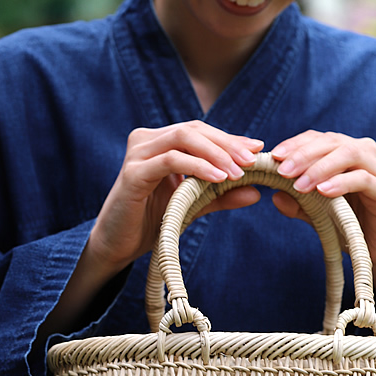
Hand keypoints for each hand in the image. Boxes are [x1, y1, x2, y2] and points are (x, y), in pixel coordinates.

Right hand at [37, 122, 262, 341]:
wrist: (118, 245)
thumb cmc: (152, 222)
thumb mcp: (193, 206)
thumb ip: (220, 197)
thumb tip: (255, 193)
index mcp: (159, 142)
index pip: (200, 131)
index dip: (229, 138)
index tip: (257, 148)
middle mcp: (146, 140)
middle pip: (194, 129)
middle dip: (226, 144)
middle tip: (251, 160)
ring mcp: (138, 154)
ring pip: (183, 138)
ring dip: (215, 154)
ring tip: (238, 172)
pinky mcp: (133, 173)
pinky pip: (170, 161)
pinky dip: (197, 167)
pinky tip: (217, 178)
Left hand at [270, 131, 375, 331]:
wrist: (373, 252)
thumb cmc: (345, 226)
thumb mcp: (315, 214)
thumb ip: (297, 204)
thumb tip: (274, 196)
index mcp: (344, 153)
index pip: (318, 138)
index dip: (295, 144)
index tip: (274, 157)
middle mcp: (363, 155)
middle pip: (332, 141)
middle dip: (304, 155)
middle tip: (283, 171)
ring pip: (349, 154)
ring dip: (321, 167)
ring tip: (301, 184)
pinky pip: (364, 179)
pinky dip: (342, 183)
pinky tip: (324, 192)